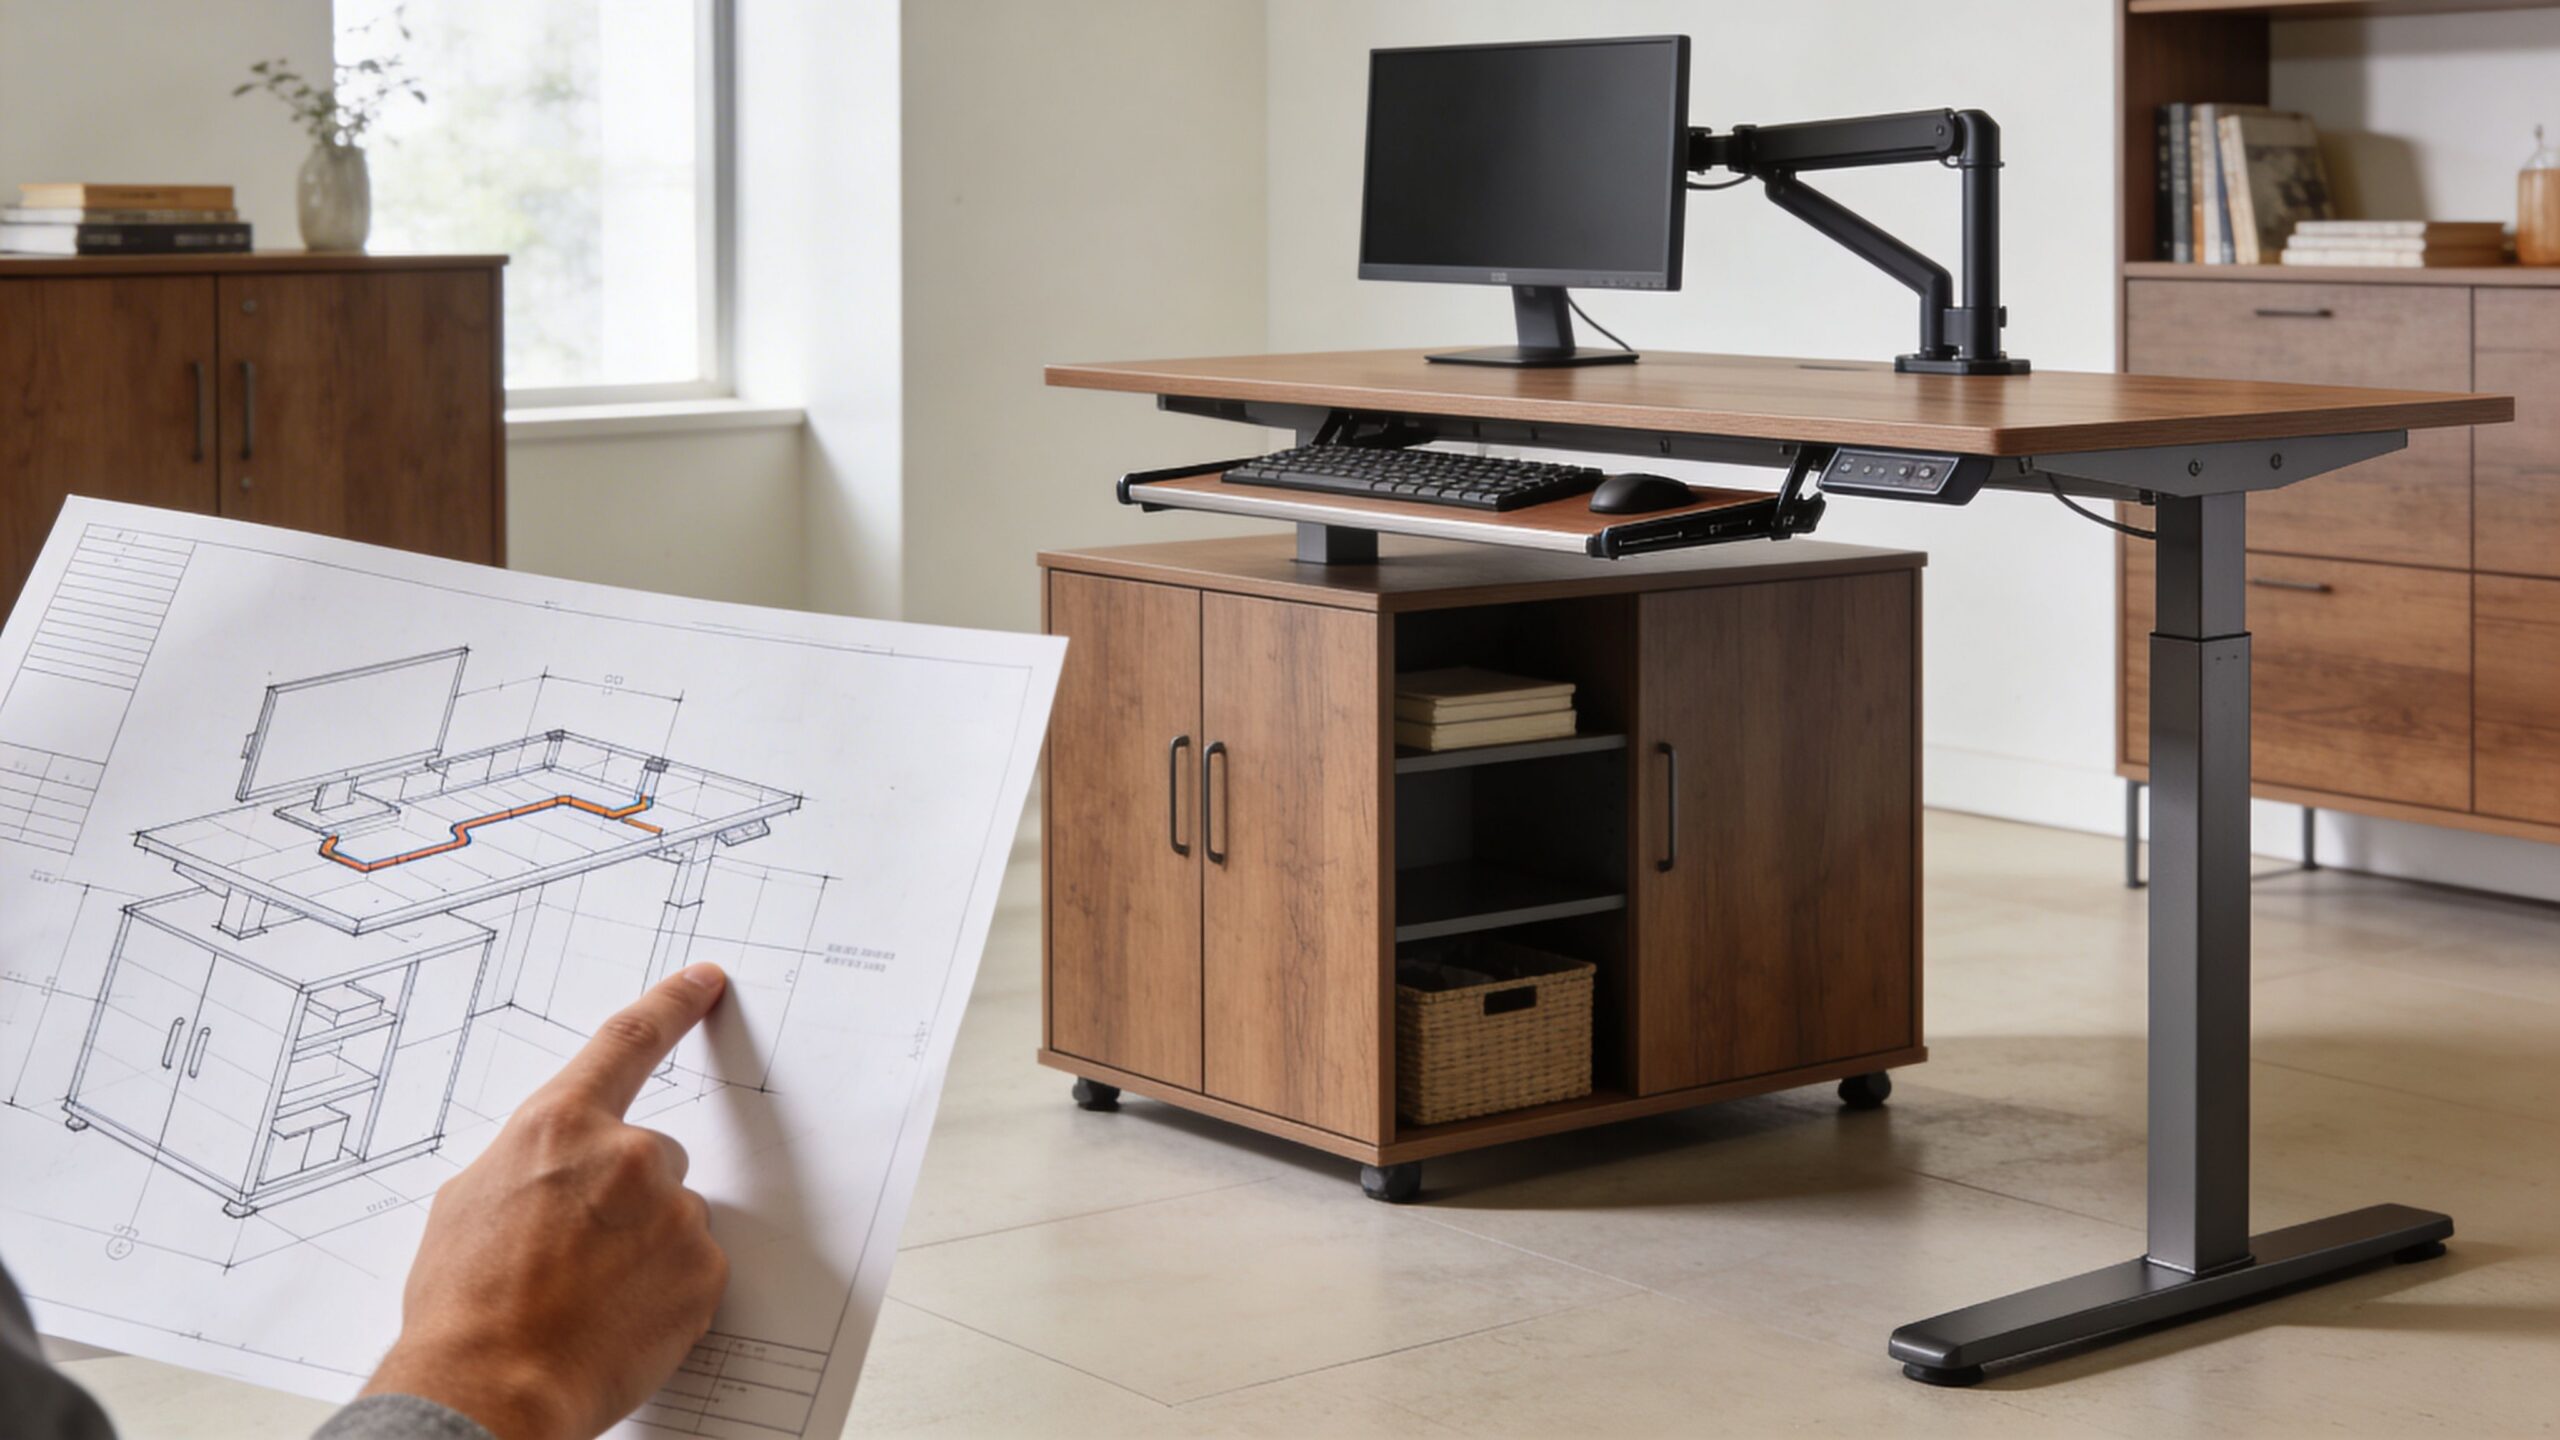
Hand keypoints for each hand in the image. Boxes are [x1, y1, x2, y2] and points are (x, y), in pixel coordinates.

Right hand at [361, 963, 731, 1439]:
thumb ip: (529, 1165)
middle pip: (653, 1157)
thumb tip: (551, 1170)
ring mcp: (674, 1212)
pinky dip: (666, 1291)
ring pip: (673, 1218)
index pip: (629, 1041)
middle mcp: (629, 1156)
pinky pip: (693, 1268)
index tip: (705, 982)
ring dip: (645, 1248)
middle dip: (625, 1198)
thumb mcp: (469, 1204)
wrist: (493, 1386)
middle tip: (576, 1254)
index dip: (672, 1005)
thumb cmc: (465, 1305)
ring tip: (588, 1297)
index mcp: (560, 1126)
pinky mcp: (704, 1269)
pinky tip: (619, 1319)